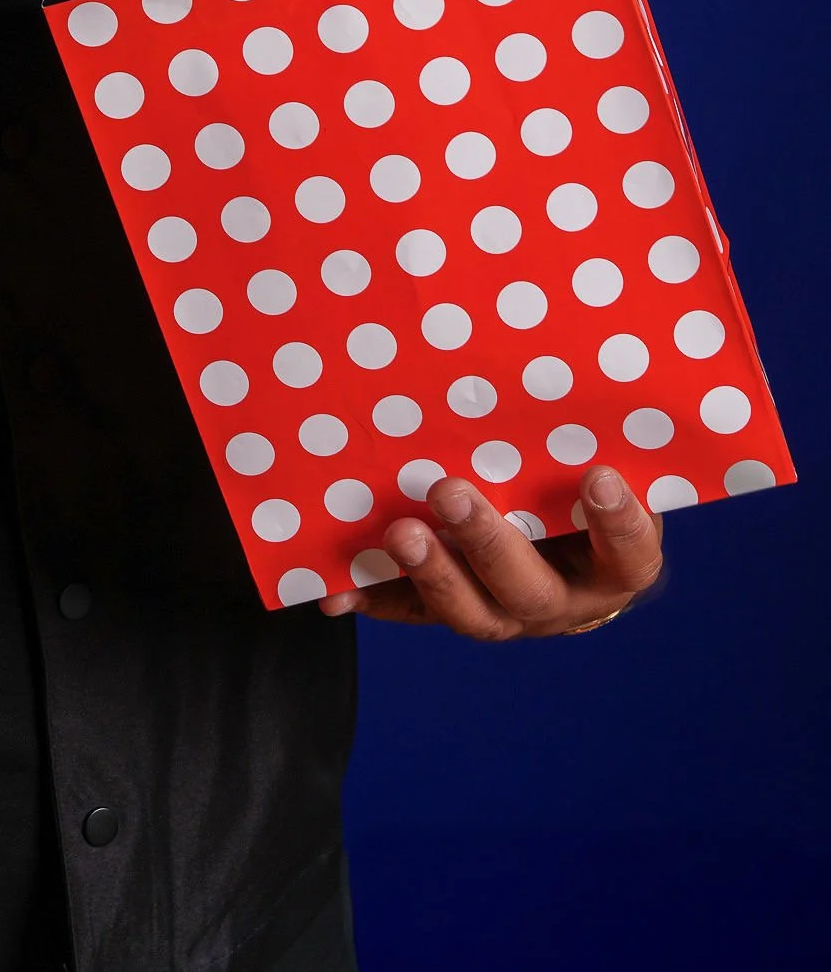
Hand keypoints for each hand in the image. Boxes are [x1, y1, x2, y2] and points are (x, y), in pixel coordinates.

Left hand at [316, 464, 662, 638]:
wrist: (560, 561)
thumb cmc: (577, 491)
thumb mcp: (592, 463)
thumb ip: (582, 436)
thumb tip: (555, 357)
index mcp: (611, 567)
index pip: (630, 557)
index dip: (620, 524)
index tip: (598, 477)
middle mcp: (559, 600)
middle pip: (530, 589)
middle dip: (487, 542)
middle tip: (449, 491)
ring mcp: (503, 612)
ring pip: (472, 612)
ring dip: (432, 572)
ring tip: (400, 531)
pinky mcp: (450, 610)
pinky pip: (410, 613)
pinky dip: (374, 600)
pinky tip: (340, 589)